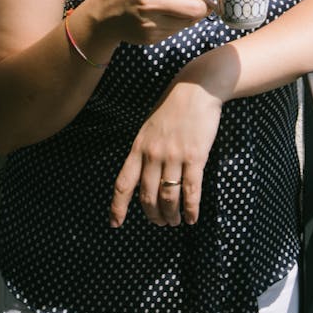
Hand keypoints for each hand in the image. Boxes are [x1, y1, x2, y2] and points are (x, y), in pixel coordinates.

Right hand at [92, 0, 210, 48]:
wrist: (107, 13)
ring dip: (192, 14)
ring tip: (183, 5)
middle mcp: (151, 2)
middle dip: (205, 4)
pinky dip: (178, 22)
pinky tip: (168, 15)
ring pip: (190, 22)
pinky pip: (177, 30)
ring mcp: (151, 22)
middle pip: (197, 9)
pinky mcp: (151, 37)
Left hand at [110, 80, 221, 227]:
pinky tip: (191, 219)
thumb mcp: (149, 128)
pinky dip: (191, 210)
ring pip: (169, 198)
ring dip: (171, 215)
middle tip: (160, 223)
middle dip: (153, 216)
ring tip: (174, 221)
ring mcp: (174, 156)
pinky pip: (191, 191)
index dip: (118, 207)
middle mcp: (153, 154)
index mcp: (139, 147)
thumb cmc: (172, 108)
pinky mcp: (195, 156)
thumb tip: (141, 178)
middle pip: (148, 197)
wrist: (196, 88)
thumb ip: (144, 151)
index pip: (123, 183)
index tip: (115, 224)